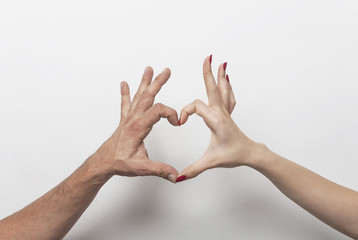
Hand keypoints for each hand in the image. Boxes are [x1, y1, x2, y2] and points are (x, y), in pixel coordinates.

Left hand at [91, 67, 178, 182]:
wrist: (102, 163)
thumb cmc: (119, 163)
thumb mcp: (141, 168)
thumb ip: (159, 170)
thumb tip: (175, 175)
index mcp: (138, 128)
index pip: (157, 111)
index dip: (171, 113)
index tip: (177, 123)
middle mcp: (132, 120)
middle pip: (147, 96)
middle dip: (158, 83)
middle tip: (166, 71)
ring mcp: (128, 119)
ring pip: (138, 97)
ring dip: (144, 82)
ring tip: (149, 69)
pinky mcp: (125, 121)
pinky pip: (125, 104)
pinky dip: (125, 93)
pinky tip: (124, 84)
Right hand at [176, 56, 260, 181]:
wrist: (251, 154)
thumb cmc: (233, 155)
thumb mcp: (212, 162)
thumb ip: (194, 169)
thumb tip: (178, 177)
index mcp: (215, 120)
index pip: (196, 107)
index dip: (185, 112)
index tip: (180, 123)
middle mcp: (221, 113)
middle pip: (212, 89)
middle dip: (208, 73)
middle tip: (207, 58)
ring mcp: (226, 112)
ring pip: (222, 90)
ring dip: (219, 76)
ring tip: (220, 62)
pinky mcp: (228, 115)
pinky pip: (227, 97)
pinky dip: (226, 86)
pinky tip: (227, 80)